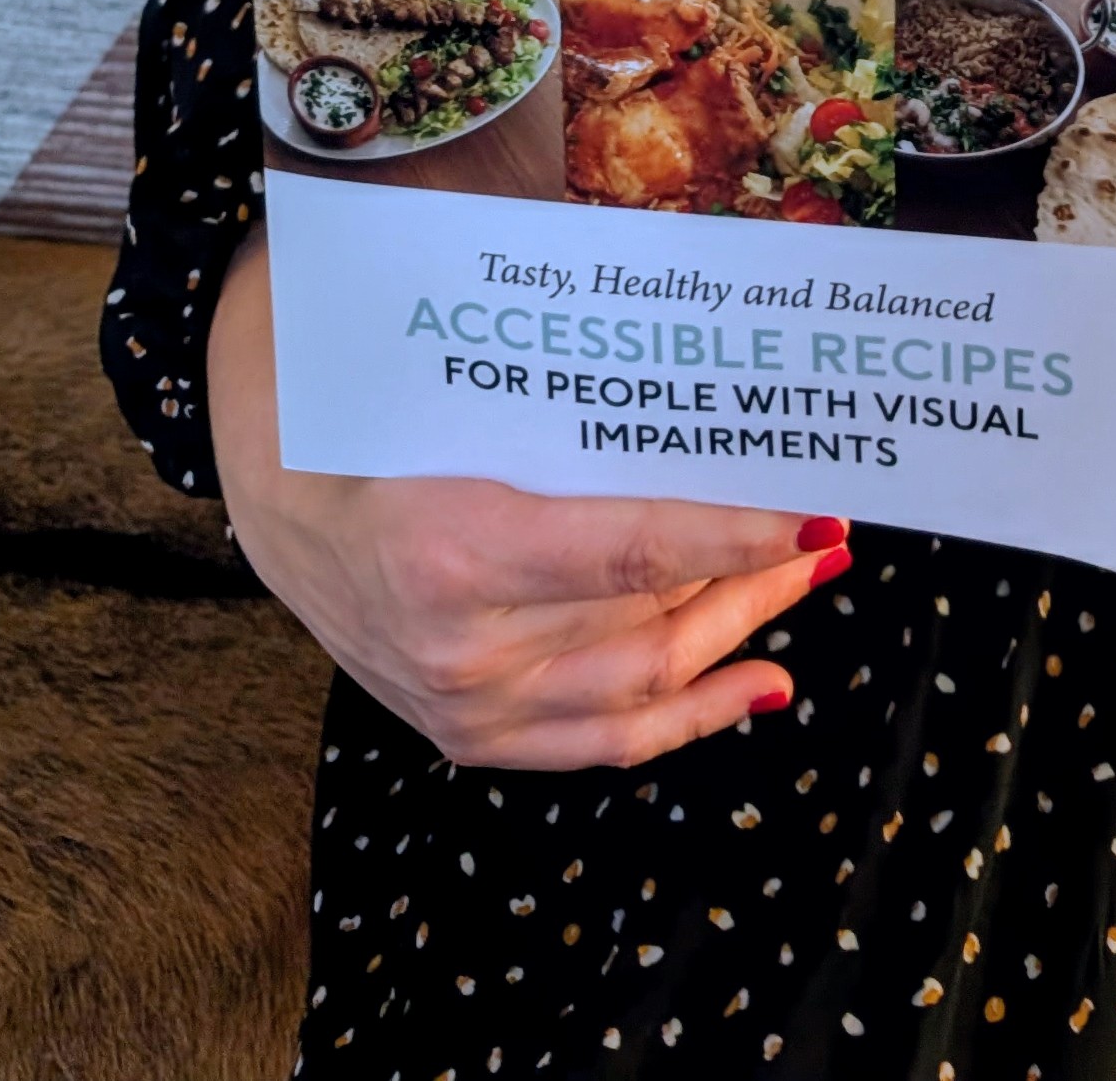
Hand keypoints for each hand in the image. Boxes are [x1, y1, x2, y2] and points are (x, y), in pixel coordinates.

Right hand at [207, 233, 847, 769]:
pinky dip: (694, 714)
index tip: (816, 514)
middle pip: (650, 616)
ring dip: (741, 627)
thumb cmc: (387, 427)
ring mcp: (467, 706)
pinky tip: (764, 682)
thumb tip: (707, 372)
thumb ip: (580, 398)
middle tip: (828, 522)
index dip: (733, 535)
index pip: (631, 550)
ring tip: (809, 573)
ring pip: (643, 680)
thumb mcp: (468, 393)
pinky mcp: (472, 738)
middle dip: (754, 568)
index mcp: (455, 546)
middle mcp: (463, 647)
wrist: (287, 510)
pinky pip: (606, 743)